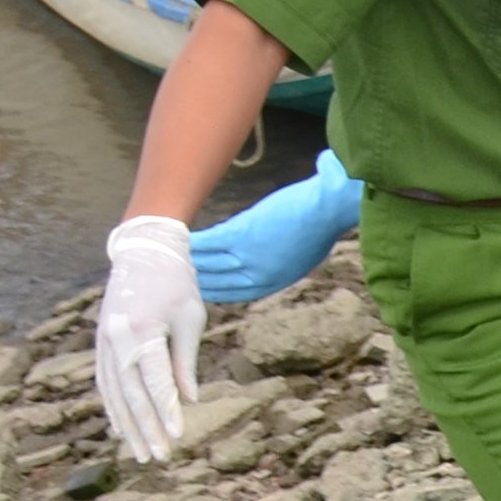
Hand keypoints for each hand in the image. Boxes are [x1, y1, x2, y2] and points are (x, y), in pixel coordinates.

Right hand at [94, 218, 203, 463]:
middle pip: (131, 395)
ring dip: (127, 426)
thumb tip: (189, 400)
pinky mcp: (100, 344)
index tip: (176, 438)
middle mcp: (116, 340)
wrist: (144, 253)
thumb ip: (185, 361)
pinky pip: (104, 383)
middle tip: (157, 458)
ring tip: (140, 453)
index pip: (155, 382)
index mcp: (141, 331)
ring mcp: (103, 343)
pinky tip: (121, 428)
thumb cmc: (177, 283)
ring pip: (114, 394)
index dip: (166, 412)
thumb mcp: (190, 318)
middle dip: (145, 429)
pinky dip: (113, 407)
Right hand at [189, 149, 363, 305]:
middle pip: (218, 281)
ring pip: (209, 262)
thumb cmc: (324, 223)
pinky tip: (182, 240)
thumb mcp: (305, 253)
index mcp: (275, 281)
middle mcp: (259, 274)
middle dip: (195, 279)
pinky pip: (209, 242)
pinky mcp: (242, 234)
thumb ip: (282, 261)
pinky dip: (194, 242)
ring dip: (188, 260)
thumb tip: (268, 256)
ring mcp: (249, 255)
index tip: (200, 290)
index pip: (237, 293)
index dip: (215, 291)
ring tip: (170, 257)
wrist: (330, 206)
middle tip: (175, 276)